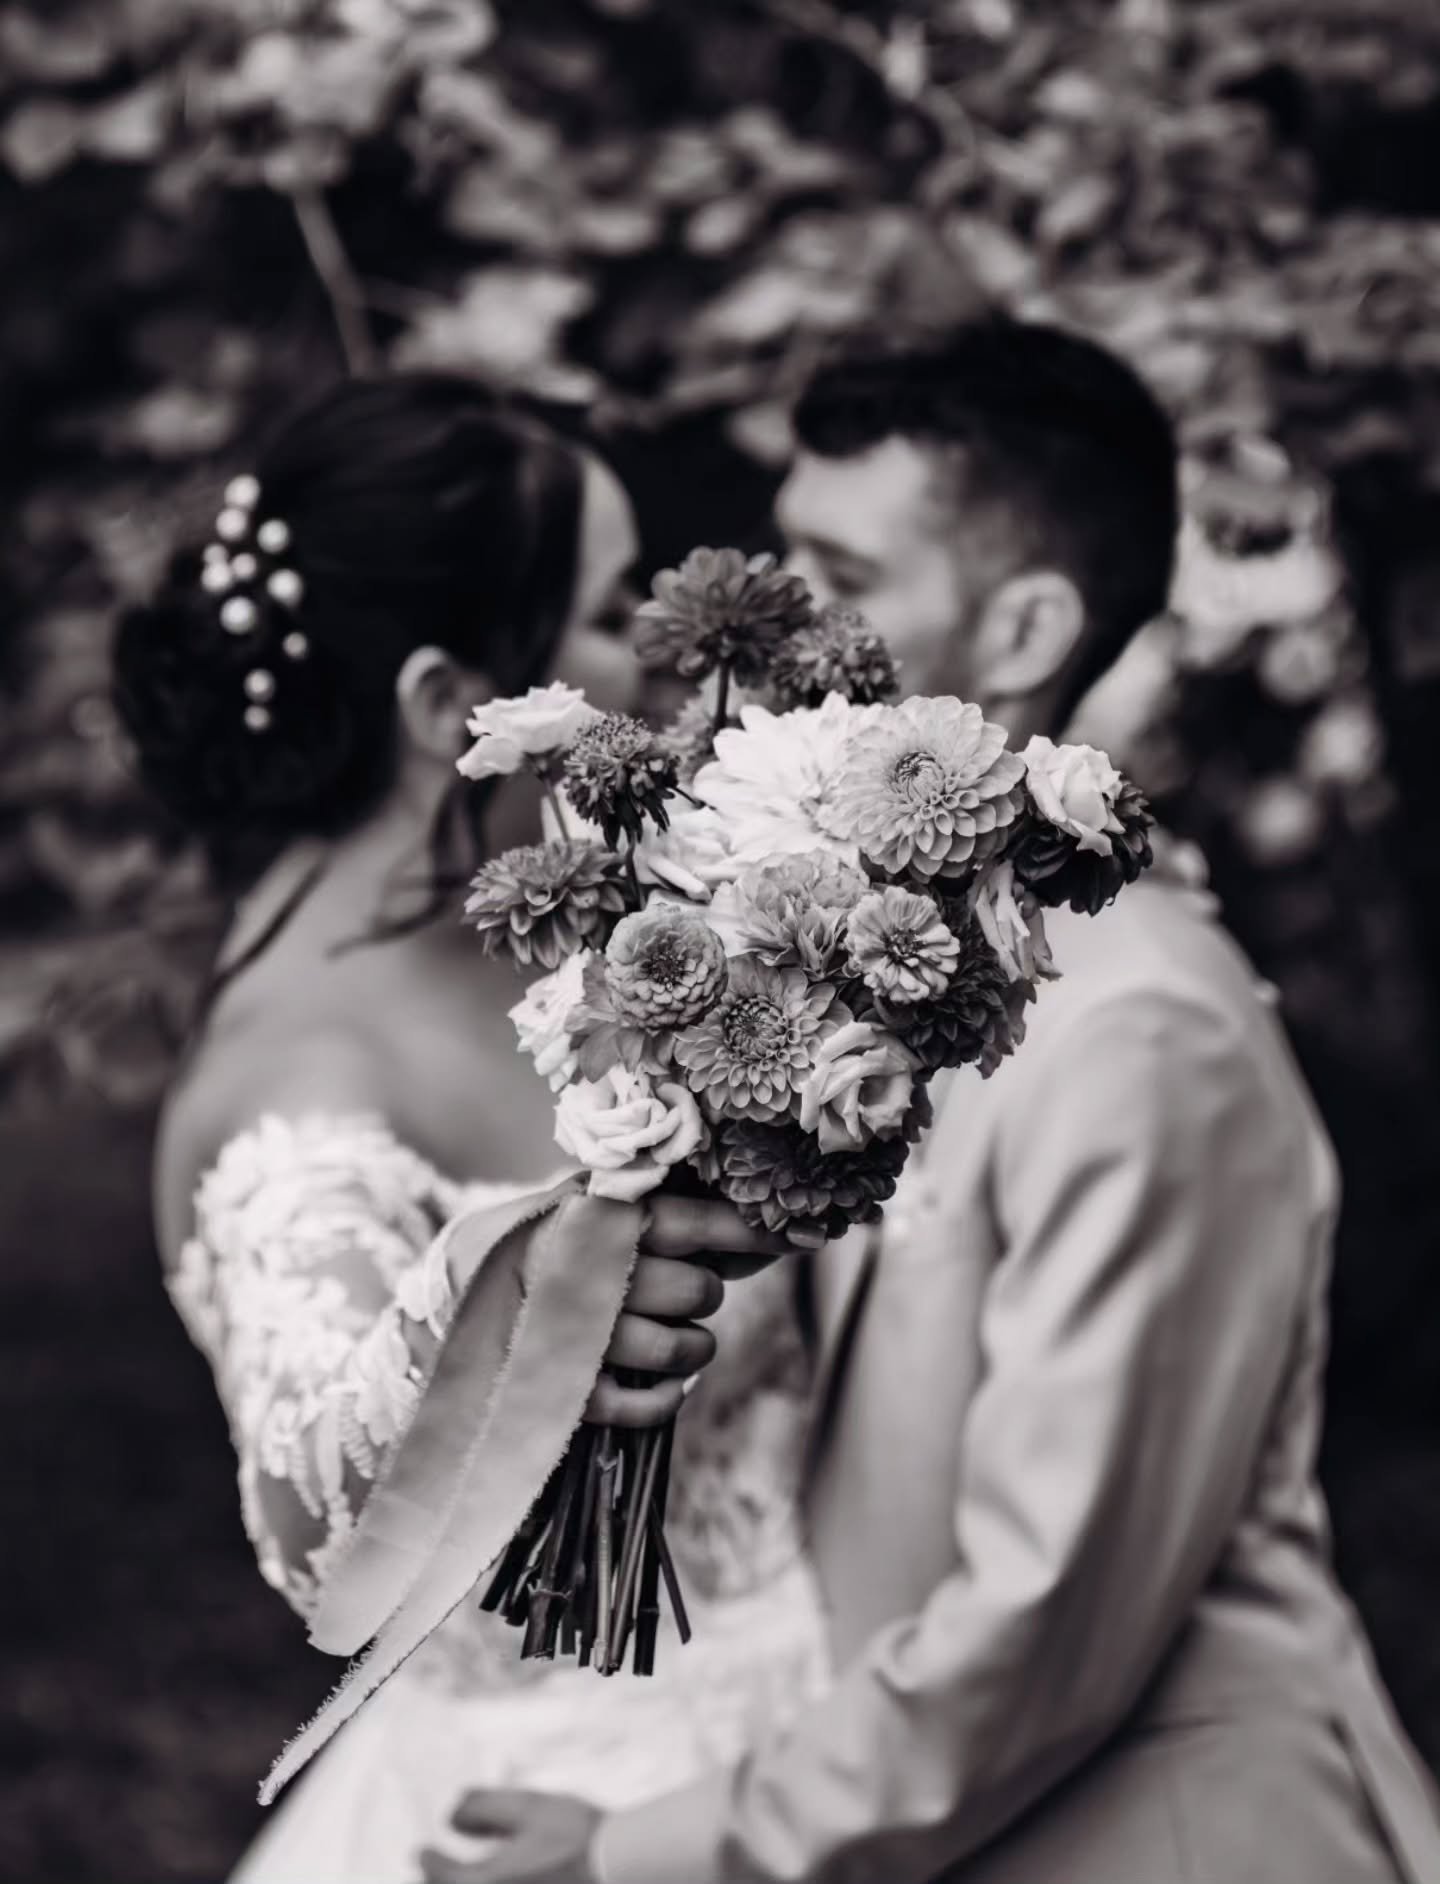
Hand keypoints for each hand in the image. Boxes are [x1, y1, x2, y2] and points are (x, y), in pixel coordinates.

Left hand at [415, 1789, 600, 1883]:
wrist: (620, 1870)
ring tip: (469, 1872)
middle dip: (441, 1879)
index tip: (422, 1851)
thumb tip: (453, 1818)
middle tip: (437, 1868)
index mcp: (483, 1883)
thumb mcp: (528, 1807)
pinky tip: (500, 1876)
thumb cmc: (575, 1837)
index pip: (437, 1874)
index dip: (427, 1860)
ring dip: (464, 1883)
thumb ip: (482, 1807)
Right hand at [584, 1197, 792, 1427]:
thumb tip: (768, 1236)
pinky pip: (645, 1407)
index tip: (801, 1236)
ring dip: (693, 1347)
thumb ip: (675, 1215)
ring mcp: (582, 1335)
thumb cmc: (563, 1238)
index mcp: (606, 1218)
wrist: (471, 1288)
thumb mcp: (606, 1208)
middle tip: (681, 1288)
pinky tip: (667, 1383)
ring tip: (673, 1333)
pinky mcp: (573, 1387)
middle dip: (705, 1291)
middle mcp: (594, 1274)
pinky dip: (666, 1398)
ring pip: (679, 1351)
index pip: (697, 1224)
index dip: (752, 1232)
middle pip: (699, 1291)